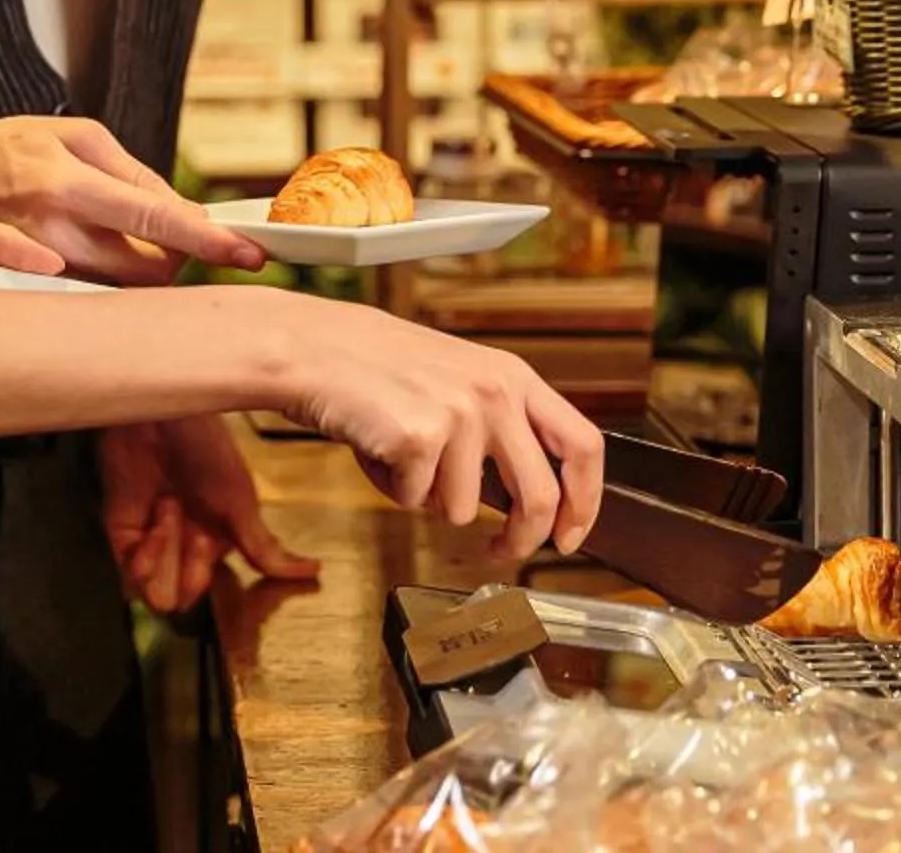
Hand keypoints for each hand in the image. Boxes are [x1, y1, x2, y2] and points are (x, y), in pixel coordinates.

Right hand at [0, 118, 265, 285]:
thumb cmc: (2, 149)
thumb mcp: (73, 137)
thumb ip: (129, 171)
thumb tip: (175, 207)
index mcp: (74, 182)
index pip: (158, 216)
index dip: (208, 241)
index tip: (247, 255)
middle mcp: (56, 226)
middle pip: (144, 270)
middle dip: (172, 263)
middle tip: (169, 245)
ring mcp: (34, 261)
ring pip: (114, 289)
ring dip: (135, 273)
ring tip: (116, 245)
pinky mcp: (15, 285)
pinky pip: (75, 298)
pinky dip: (97, 287)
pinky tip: (88, 269)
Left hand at [100, 415, 319, 612]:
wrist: (160, 416)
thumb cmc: (206, 447)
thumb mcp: (241, 500)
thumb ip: (263, 546)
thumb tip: (312, 572)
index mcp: (215, 539)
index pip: (208, 586)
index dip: (205, 573)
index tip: (208, 539)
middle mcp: (182, 545)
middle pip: (179, 595)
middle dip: (183, 568)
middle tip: (188, 525)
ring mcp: (150, 540)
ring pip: (153, 592)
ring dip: (163, 559)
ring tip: (168, 507)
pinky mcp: (121, 532)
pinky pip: (130, 573)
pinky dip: (143, 557)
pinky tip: (153, 522)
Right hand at [277, 296, 602, 563]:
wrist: (315, 348)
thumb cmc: (379, 369)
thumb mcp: (460, 382)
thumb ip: (500, 430)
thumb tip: (529, 502)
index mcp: (513, 378)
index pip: (583, 446)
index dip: (585, 503)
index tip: (569, 536)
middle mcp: (495, 392)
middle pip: (539, 496)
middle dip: (521, 541)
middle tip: (498, 552)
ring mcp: (459, 414)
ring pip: (463, 509)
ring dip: (429, 500)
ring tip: (401, 457)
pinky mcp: (420, 437)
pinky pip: (416, 502)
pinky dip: (393, 491)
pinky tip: (378, 451)